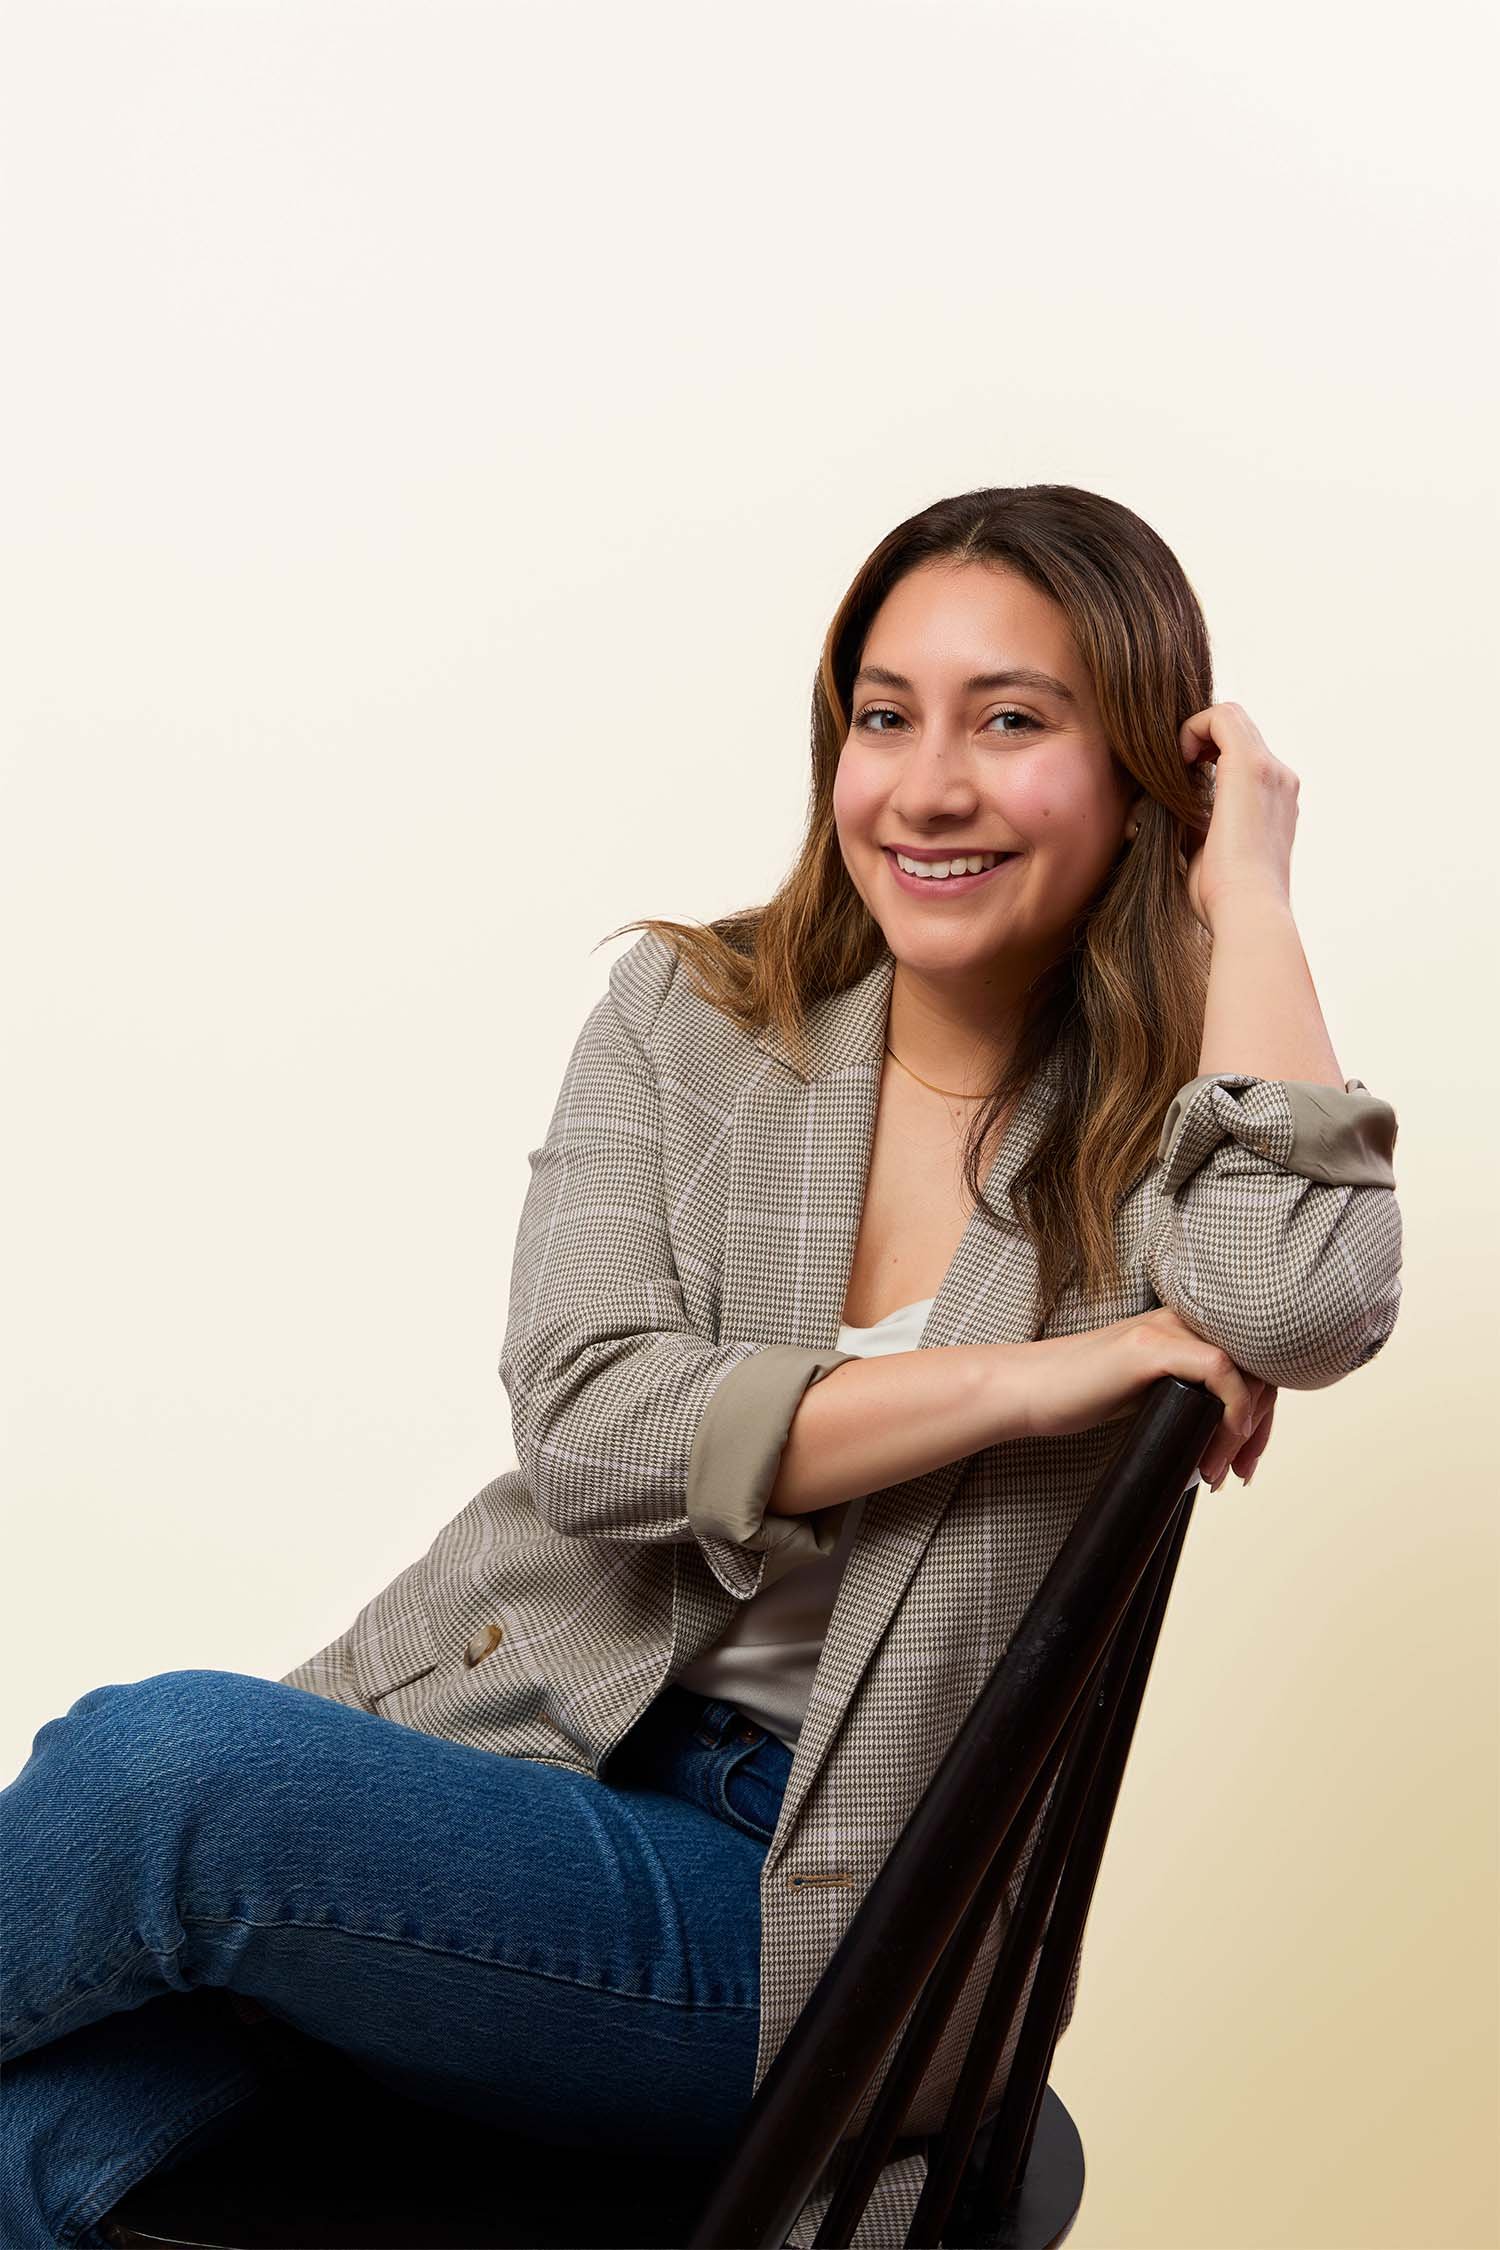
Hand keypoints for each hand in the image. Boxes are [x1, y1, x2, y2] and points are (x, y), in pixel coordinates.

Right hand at [1021, 1307, 1276, 1495]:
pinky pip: (1219, 1369)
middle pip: (1256, 1366)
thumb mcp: (1147, 1394)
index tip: (1246, 1461)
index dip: (1260, 1415)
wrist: (1030, 1391)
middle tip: (1240, 1473)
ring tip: (1220, 1471)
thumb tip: (1228, 1437)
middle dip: (1258, 1429)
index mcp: (1183, 1328)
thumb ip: (1186, 1396)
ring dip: (1244, 1429)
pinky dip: (1233, 1410)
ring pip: (1243, 1370)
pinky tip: (1221, 1442)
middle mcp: (1180, 1320)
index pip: (1248, 1363)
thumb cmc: (1080, 1396)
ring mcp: (1165, 1328)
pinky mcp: (1149, 1346)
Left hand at [1178, 702, 1299, 931]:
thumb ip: (1192, 824)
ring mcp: (1271, 771)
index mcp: (1274, 802)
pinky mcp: (1251, 766)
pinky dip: (1192, 727)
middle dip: (1200, 739)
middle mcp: (1280, 780)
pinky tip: (1179, 759)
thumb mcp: (1205, 852)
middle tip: (1175, 768)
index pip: (1244, 754)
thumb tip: (1154, 810)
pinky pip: (1220, 716)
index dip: (1208, 754)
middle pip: (1239, 730)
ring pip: (1230, 717)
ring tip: (1177, 764)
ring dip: (1195, 732)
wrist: (1247, 910)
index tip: (1181, 779)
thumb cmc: (1222, 898)